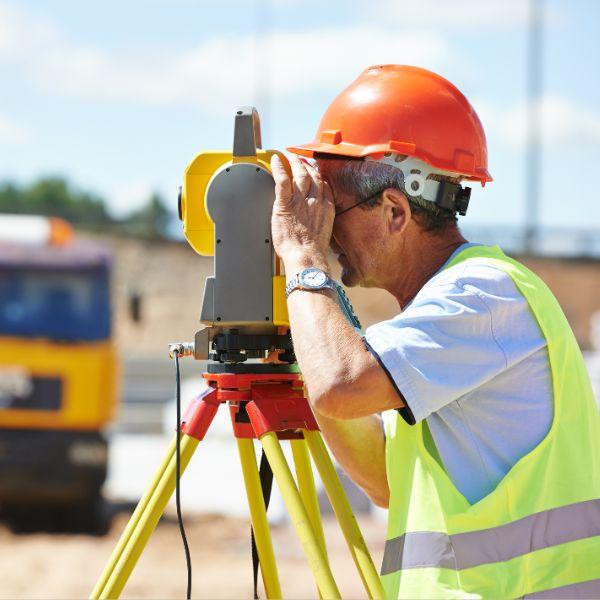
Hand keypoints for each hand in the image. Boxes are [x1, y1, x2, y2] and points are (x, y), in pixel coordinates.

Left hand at [271, 154, 334, 269]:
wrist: (305, 257)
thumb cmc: (312, 252)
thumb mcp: (324, 233)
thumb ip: (321, 220)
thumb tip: (315, 220)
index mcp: (326, 208)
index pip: (324, 185)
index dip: (318, 176)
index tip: (313, 172)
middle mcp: (316, 201)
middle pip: (313, 176)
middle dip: (307, 165)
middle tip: (300, 160)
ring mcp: (301, 201)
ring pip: (300, 174)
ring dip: (295, 163)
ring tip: (290, 156)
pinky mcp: (286, 204)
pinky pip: (283, 180)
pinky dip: (279, 168)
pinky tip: (276, 160)